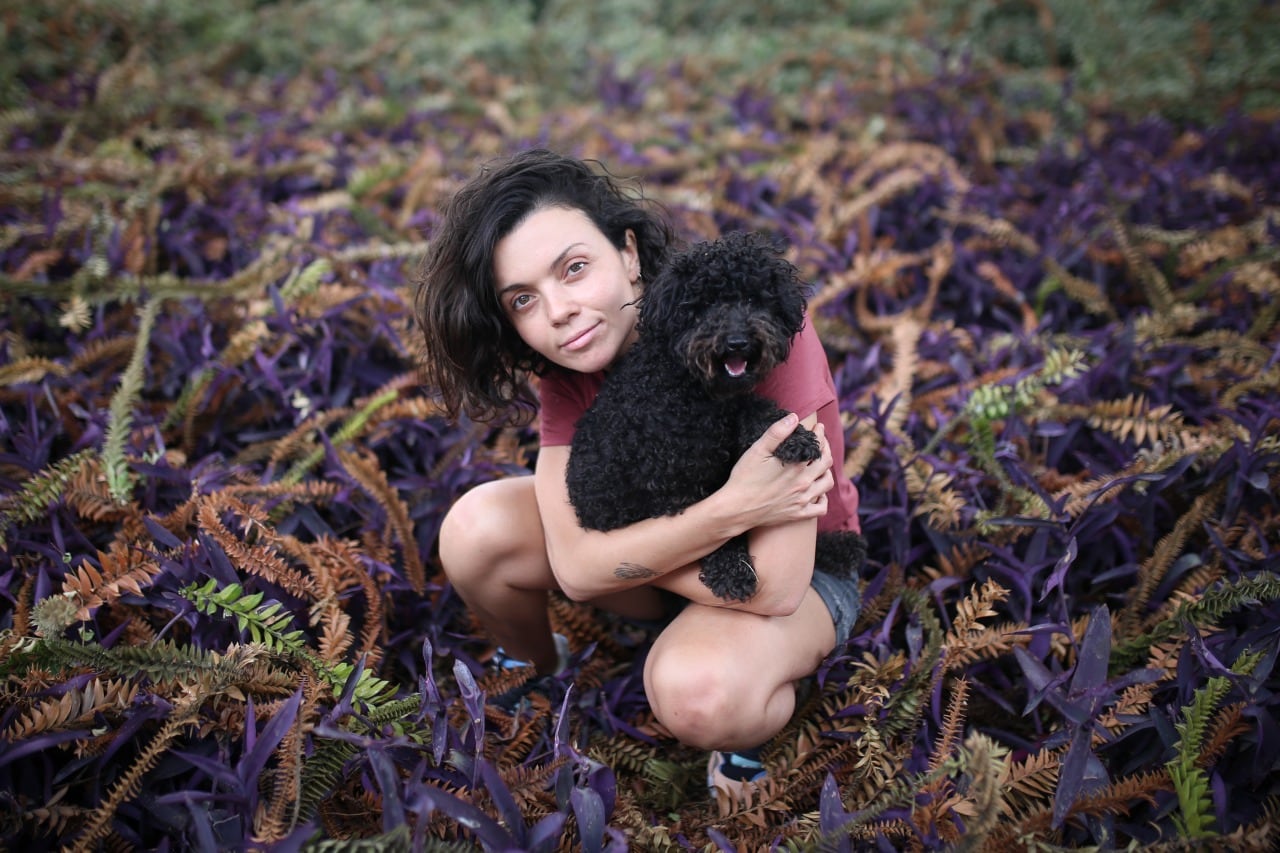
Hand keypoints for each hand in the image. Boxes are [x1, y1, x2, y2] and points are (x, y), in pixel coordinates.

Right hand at [723, 413, 833, 528]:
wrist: (736, 509)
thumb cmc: (744, 478)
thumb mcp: (758, 450)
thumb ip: (777, 432)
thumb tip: (794, 417)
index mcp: (797, 466)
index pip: (818, 447)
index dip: (820, 434)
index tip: (818, 427)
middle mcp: (804, 483)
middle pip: (826, 463)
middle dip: (826, 449)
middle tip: (821, 443)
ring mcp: (802, 500)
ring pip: (827, 484)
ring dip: (827, 472)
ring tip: (821, 465)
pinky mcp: (798, 514)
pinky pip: (821, 508)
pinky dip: (823, 498)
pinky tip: (817, 492)